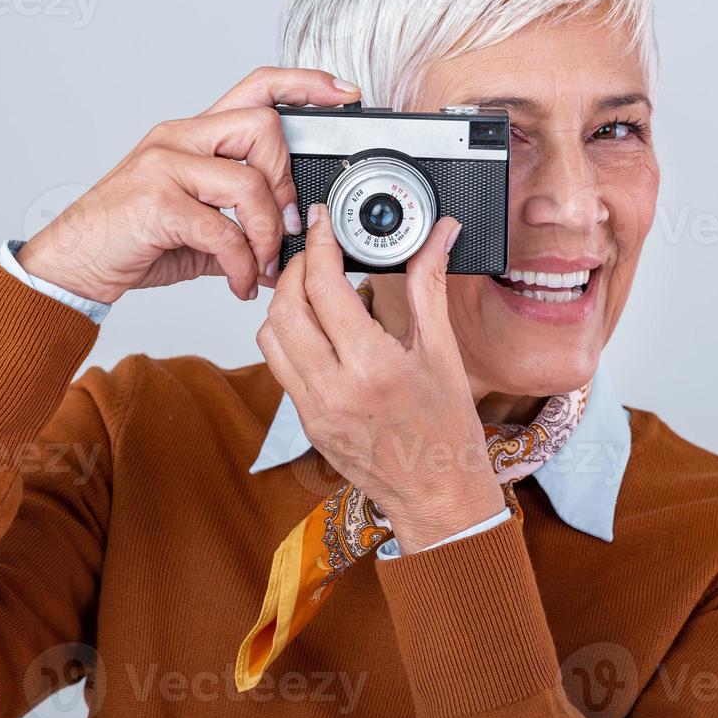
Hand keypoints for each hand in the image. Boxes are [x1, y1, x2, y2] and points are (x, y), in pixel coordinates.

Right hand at [16, 68, 359, 304]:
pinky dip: (243, 266)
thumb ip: (240, 223)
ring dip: (269, 235)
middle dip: (288, 182)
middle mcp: (178, 138)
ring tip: (263, 266)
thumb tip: (288, 243)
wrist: (70, 263)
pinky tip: (241, 285)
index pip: (256, 87)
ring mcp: (165, 167)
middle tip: (286, 226)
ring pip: (249, 181)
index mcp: (191, 134)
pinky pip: (224, 231)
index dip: (304, 83)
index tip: (342, 92)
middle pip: (264, 126)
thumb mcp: (195, 226)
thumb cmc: (131, 239)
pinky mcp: (156, 203)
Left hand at [256, 203, 506, 552]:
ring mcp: (314, 409)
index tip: (323, 222)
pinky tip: (315, 326)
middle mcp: (335, 389)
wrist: (437, 495)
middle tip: (315, 249)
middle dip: (294, 268)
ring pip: (270, 337)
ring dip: (283, 302)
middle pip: (284, 308)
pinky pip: (279, 366)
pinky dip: (288, 336)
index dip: (319, 245)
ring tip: (311, 285)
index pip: (324, 288)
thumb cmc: (447, 430)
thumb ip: (430, 285)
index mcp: (373, 367)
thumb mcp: (443, 352)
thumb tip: (438, 236)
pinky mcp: (306, 422)